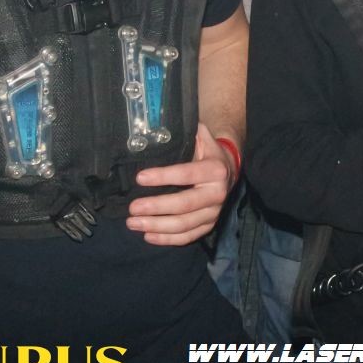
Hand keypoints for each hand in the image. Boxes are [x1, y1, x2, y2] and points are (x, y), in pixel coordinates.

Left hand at [128, 124, 232, 245]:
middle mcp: (217, 193)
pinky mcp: (209, 225)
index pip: (187, 174)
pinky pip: (188, 237)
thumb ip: (185, 131)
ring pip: (184, 225)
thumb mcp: (201, 136)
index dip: (163, 176)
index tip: (140, 178)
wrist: (229, 168)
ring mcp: (214, 212)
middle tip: (132, 208)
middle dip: (156, 207)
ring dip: (157, 226)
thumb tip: (159, 122)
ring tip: (133, 223)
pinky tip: (147, 236)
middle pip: (184, 205)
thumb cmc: (207, 151)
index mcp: (215, 169)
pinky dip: (167, 239)